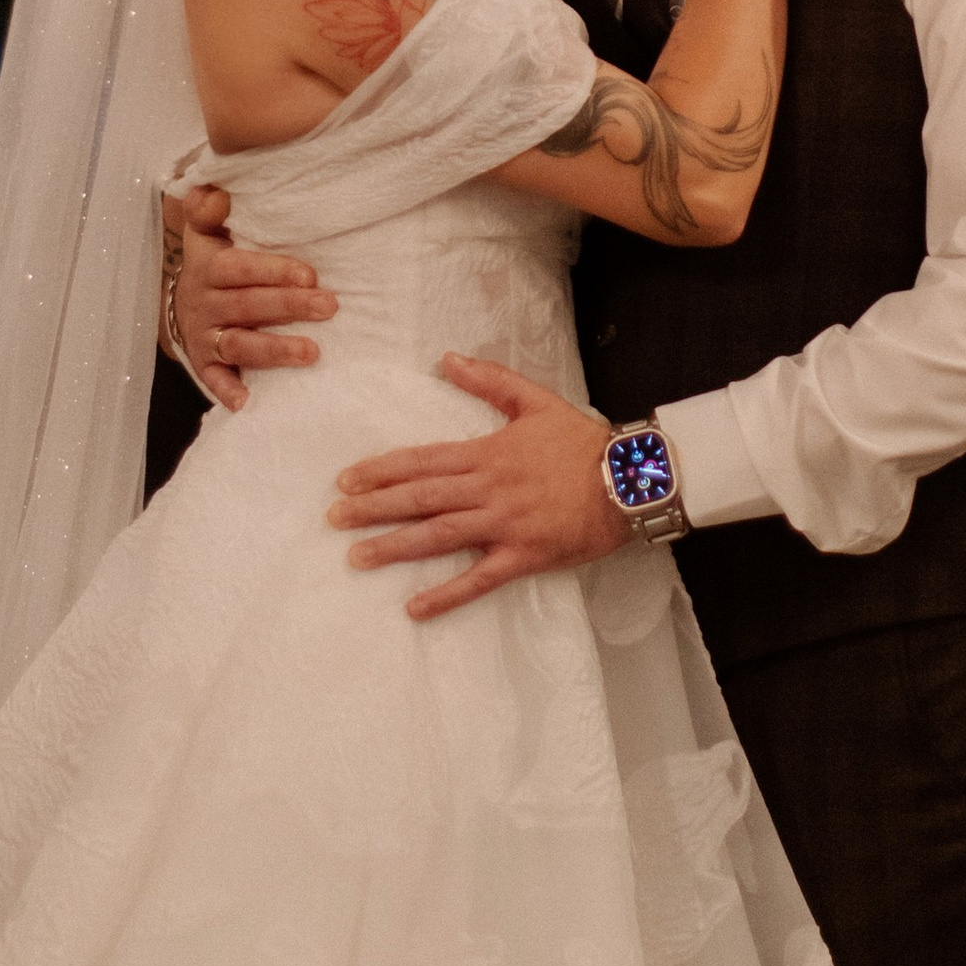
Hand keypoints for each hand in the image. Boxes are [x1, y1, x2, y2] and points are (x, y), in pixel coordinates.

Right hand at [168, 184, 334, 410]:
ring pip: (238, 343)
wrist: (183, 301)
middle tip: (329, 306)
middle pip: (247, 305)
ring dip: (273, 349)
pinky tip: (249, 403)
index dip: (272, 270)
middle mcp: (204, 302)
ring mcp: (203, 336)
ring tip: (311, 353)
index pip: (238, 267)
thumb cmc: (214, 260)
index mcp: (208, 267)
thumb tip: (216, 194)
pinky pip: (214, 379)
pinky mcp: (204, 363)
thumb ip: (209, 208)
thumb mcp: (207, 230)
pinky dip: (229, 390)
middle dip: (288, 306)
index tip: (309, 273)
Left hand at [328, 355, 626, 619]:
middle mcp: (488, 490)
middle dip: (374, 508)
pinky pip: (479, 579)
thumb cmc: (582, 442)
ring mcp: (504, 526)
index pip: (422, 461)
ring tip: (357, 557)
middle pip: (421, 498)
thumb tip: (447, 358)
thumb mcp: (535, 400)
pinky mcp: (523, 556)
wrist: (631, 481)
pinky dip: (446, 595)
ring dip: (395, 546)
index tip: (346, 480)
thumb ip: (489, 379)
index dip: (381, 470)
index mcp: (487, 453)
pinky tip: (414, 607)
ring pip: (439, 537)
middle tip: (334, 518)